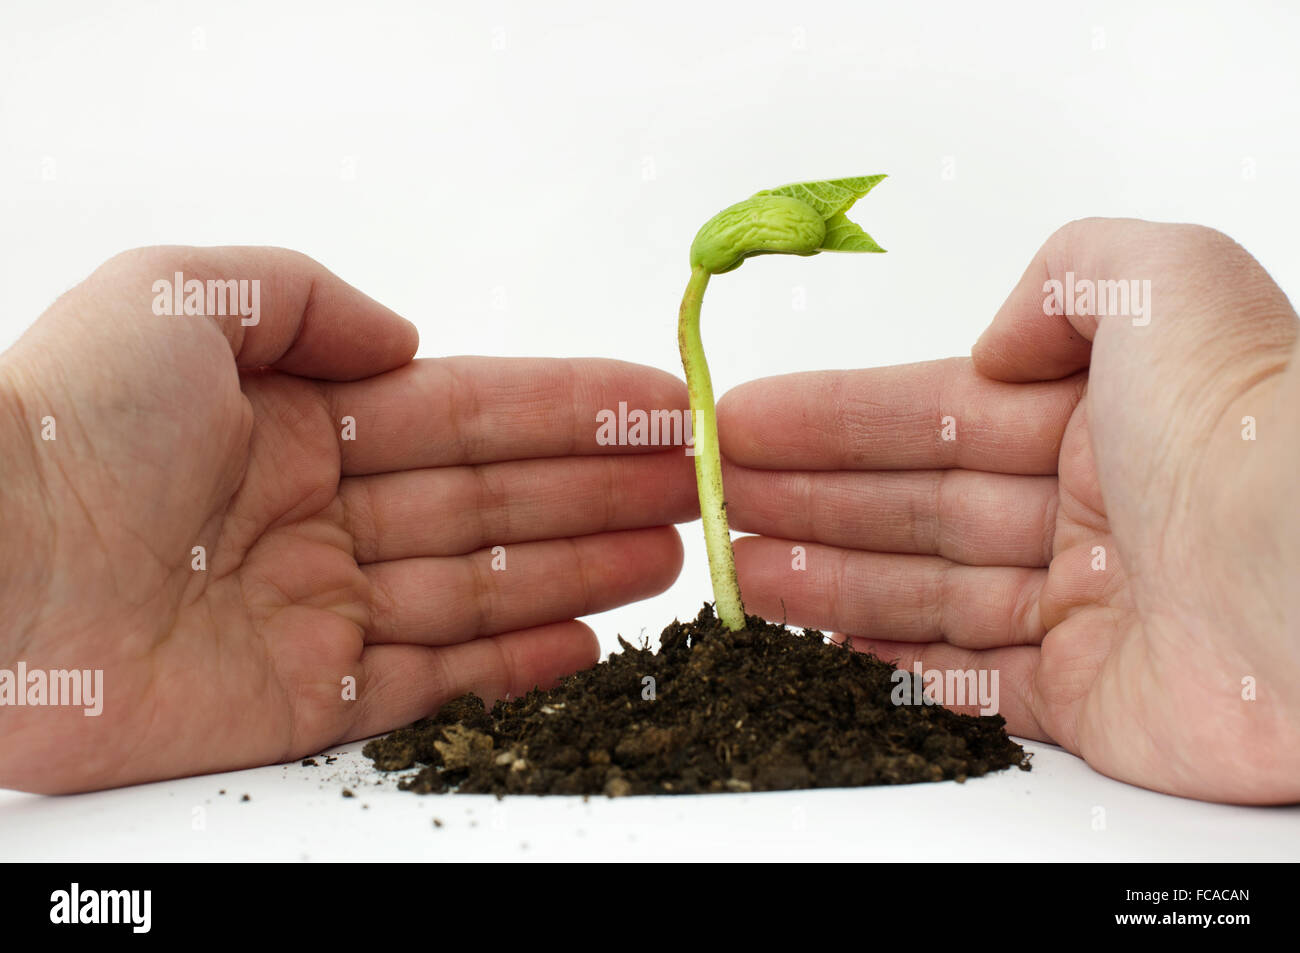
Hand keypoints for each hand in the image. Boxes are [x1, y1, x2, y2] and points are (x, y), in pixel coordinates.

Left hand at [0, 247, 694, 792]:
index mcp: (298, 419)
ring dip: (581, 568)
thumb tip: (402, 339)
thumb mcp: (180, 295)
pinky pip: (433, 682)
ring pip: (482, 584)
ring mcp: (319, 608)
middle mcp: (319, 512)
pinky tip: (587, 639)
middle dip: (600, 487)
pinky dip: (515, 665)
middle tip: (694, 483)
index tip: (654, 403)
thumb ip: (306, 298)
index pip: (468, 410)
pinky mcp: (305, 699)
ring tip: (670, 553)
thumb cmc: (61, 430)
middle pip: (493, 497)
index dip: (568, 406)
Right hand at [718, 219, 1299, 803]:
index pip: (933, 416)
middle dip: (807, 501)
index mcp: (1101, 416)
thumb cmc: (1252, 437)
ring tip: (740, 575)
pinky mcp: (1093, 702)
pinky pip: (972, 687)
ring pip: (927, 593)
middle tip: (717, 502)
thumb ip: (1067, 274)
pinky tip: (825, 647)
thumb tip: (996, 342)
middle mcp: (1092, 511)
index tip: (745, 424)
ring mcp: (1088, 610)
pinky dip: (894, 670)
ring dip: (826, 582)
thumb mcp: (1165, 279)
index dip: (831, 419)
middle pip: (914, 506)